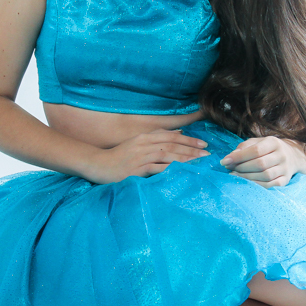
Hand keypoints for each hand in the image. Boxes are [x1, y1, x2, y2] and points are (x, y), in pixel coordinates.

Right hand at [85, 129, 209, 183]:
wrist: (98, 164)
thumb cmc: (119, 156)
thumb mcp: (138, 143)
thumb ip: (157, 138)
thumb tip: (178, 133)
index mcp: (145, 137)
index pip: (172, 136)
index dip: (189, 139)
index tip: (204, 144)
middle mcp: (144, 144)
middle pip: (173, 145)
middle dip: (192, 149)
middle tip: (207, 154)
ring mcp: (140, 157)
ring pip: (168, 155)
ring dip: (185, 159)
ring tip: (199, 163)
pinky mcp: (136, 170)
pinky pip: (157, 169)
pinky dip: (171, 170)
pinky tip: (182, 172)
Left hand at [219, 136, 305, 187]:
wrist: (292, 156)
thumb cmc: (269, 149)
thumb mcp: (258, 142)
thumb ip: (244, 147)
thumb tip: (230, 158)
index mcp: (274, 142)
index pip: (255, 150)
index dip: (239, 157)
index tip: (224, 161)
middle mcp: (282, 155)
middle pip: (260, 164)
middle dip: (241, 168)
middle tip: (229, 169)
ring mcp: (285, 169)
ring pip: (265, 176)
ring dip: (247, 177)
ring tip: (235, 176)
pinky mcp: (285, 180)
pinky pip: (270, 185)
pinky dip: (256, 185)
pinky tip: (247, 183)